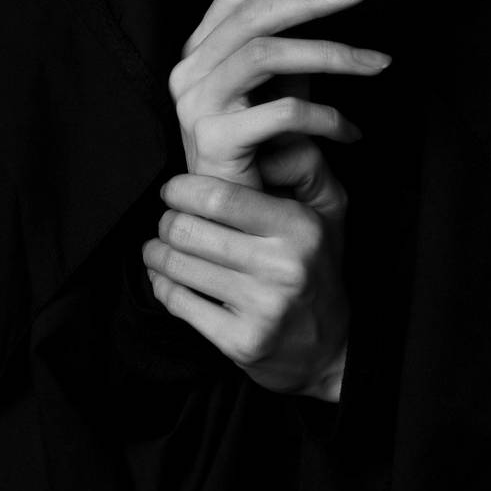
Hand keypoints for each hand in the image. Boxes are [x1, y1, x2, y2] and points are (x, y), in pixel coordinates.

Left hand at [143, 152, 349, 401]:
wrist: (333, 350)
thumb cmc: (321, 267)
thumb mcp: (330, 210)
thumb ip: (304, 165)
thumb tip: (265, 140)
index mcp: (300, 228)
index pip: (220, 196)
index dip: (183, 188)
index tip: (173, 189)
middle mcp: (282, 267)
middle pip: (190, 230)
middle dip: (167, 222)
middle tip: (168, 221)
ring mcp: (261, 308)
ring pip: (178, 266)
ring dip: (157, 253)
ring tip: (159, 247)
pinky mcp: (241, 342)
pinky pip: (179, 304)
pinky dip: (162, 286)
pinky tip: (165, 278)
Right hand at [168, 0, 390, 188]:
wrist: (238, 231)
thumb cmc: (262, 162)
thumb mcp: (279, 94)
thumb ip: (291, 54)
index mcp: (199, 55)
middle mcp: (188, 73)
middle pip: (253, 16)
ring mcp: (195, 106)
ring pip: (267, 54)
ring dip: (333, 52)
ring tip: (378, 62)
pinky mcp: (213, 141)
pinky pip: (282, 113)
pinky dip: (329, 119)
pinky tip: (354, 133)